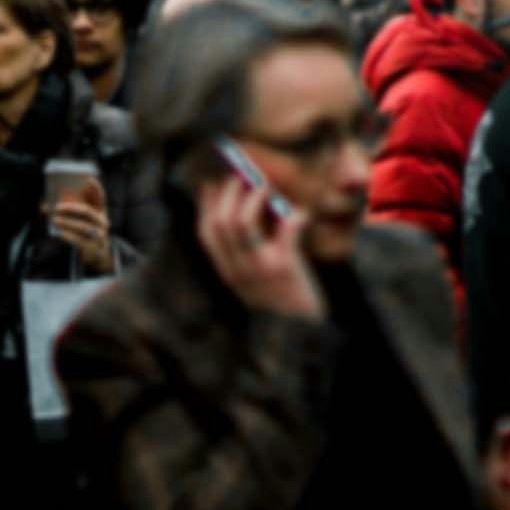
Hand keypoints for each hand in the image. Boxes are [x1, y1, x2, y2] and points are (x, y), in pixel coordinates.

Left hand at [43, 189, 121, 274]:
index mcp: (101, 211)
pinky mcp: (92, 247)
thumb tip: (45, 205)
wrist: (99, 252)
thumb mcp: (86, 219)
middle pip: (88, 212)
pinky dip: (68, 235)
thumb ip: (71, 210)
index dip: (96, 188)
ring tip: (54, 220)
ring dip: (67, 222)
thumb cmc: (87, 229)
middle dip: (72, 208)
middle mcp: (103, 222)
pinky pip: (79, 240)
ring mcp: (99, 235)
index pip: (101, 197)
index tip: (88, 179)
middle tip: (57, 207)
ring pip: (82, 226)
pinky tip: (59, 232)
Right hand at [196, 168, 318, 321]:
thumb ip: (249, 253)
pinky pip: (284, 229)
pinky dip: (294, 215)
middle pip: (221, 223)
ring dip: (252, 197)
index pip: (206, 235)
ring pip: (242, 222)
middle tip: (244, 175)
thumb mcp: (257, 281)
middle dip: (229, 193)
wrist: (304, 334)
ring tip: (265, 184)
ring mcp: (259, 269)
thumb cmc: (284, 300)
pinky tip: (303, 214)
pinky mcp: (283, 267)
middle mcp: (238, 272)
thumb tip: (249, 209)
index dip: (207, 205)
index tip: (213, 183)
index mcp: (229, 274)